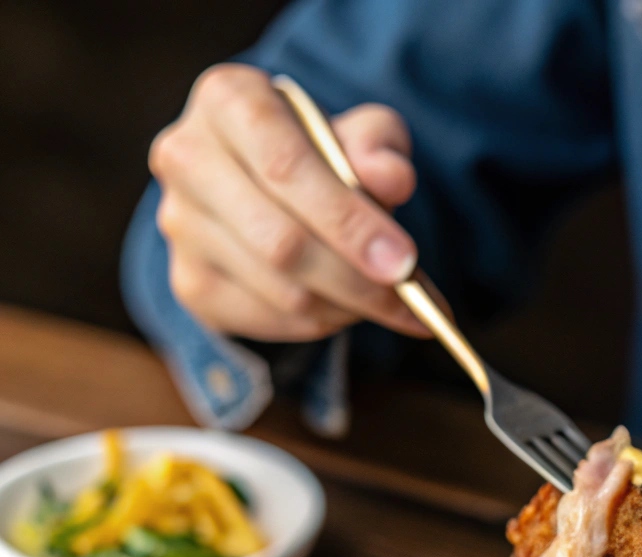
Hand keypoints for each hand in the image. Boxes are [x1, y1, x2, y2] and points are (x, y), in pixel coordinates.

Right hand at [149, 64, 427, 341]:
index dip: (350, 223)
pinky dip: (322, 323)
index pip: (287, 169)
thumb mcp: (356, 134)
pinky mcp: (189, 282)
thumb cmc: (316, 152)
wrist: (259, 182)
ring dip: (347, 307)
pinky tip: (345, 306)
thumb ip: (378, 146)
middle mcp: (187, 159)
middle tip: (413, 303)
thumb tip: (391, 178)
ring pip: (281, 292)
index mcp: (227, 100)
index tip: (405, 264)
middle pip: (282, 243)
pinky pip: (270, 321)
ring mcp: (180, 225)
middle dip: (359, 282)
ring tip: (384, 299)